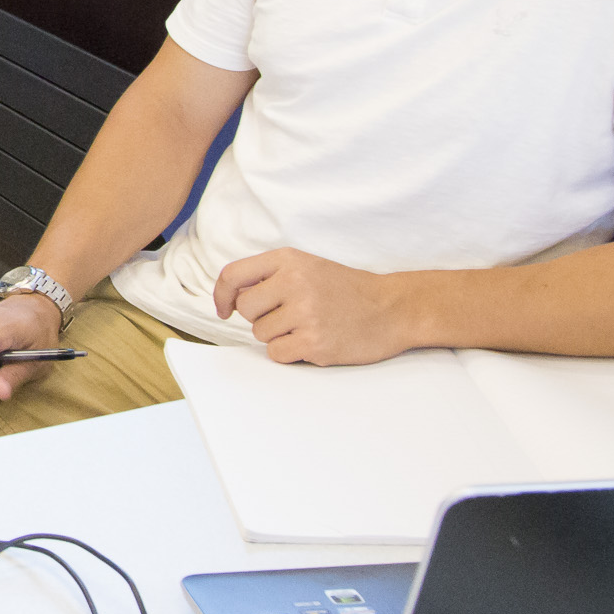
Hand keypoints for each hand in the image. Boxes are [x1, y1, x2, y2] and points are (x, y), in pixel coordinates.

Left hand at [213, 248, 410, 363]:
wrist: (392, 308)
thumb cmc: (345, 290)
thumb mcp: (306, 266)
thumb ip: (269, 276)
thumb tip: (230, 298)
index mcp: (288, 260)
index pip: (233, 275)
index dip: (221, 295)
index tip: (224, 309)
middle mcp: (294, 282)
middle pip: (246, 309)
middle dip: (261, 317)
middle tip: (290, 316)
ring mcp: (305, 313)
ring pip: (260, 334)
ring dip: (278, 336)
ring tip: (308, 326)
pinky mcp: (314, 342)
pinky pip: (277, 353)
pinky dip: (290, 352)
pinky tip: (313, 341)